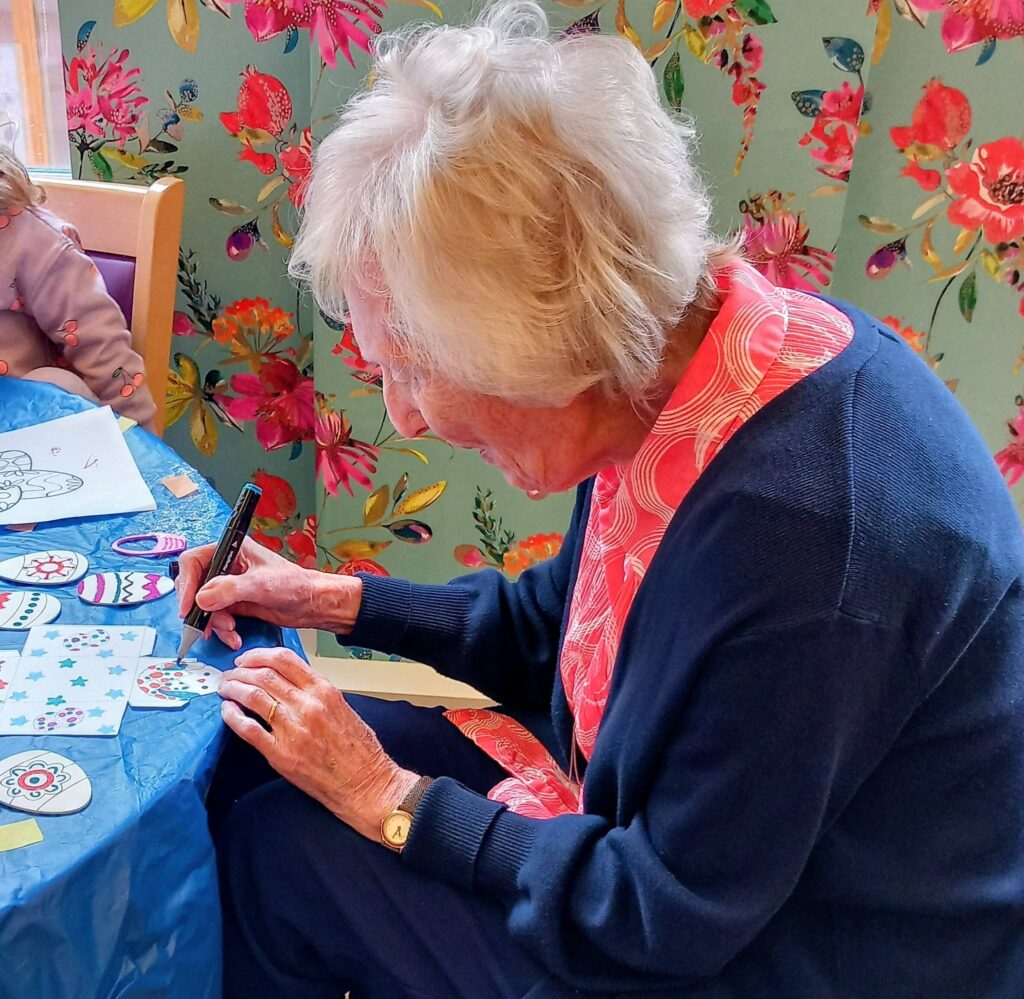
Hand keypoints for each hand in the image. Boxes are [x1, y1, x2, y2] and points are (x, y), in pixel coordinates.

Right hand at [175, 537, 362, 649]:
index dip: (186, 583)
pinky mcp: (235, 603)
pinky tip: (233, 636)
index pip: (194, 561)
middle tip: (204, 625)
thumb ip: (229, 590)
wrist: (312, 604)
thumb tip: (201, 598)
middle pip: (196, 586)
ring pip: (204, 605)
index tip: (188, 606)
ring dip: (213, 622)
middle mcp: (228, 565)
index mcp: (233, 549)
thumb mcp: (261, 585)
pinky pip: (216, 617)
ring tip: (230, 631)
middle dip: (200, 609)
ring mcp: (230, 586)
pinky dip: (221, 629)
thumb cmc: (295, 585)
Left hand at [218, 647, 419, 840]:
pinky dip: (233, 717)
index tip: (246, 660)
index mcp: (324, 690)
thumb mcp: (342, 706)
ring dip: (233, 689)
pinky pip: (248, 729)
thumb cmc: (358, 750)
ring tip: (225, 689)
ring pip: (253, 697)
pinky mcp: (281, 754)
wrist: (366, 783)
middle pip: (263, 675)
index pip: (284, 659)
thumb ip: (315, 692)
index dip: (258, 655)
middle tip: (229, 675)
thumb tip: (286, 682)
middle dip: (239, 672)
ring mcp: (293, 729)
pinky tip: (227, 711)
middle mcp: (308, 705)